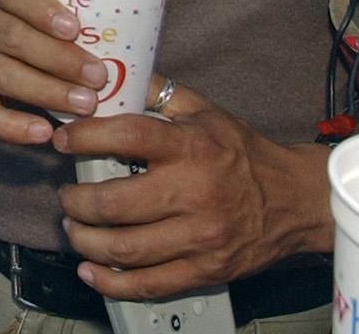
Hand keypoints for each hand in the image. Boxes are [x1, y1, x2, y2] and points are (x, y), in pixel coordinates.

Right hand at [0, 0, 110, 146]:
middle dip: (58, 58)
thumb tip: (144, 66)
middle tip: (98, 76)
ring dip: (45, 91)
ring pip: (1, 74)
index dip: (41, 9)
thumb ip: (79, 24)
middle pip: (12, 37)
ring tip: (85, 105)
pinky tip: (44, 132)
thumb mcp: (38, 5)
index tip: (74, 28)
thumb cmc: (23, 19)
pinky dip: (12, 126)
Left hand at [55, 82, 331, 299]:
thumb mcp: (205, 111)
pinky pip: (148, 284)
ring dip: (85, 241)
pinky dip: (110, 281)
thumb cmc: (244, 153)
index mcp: (191, 147)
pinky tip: (91, 269)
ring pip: (124, 248)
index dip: (84, 138)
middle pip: (114, 204)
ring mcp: (199, 237)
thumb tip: (112, 74)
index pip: (126, 137)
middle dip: (76, 201)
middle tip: (67, 196)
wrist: (296, 200)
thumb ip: (157, 93)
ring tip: (75, 228)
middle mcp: (193, 193)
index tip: (63, 141)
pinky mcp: (204, 271)